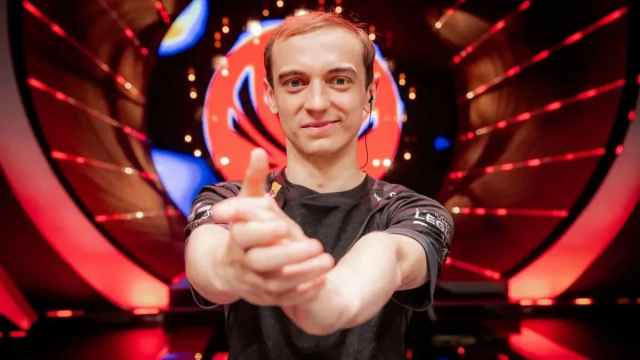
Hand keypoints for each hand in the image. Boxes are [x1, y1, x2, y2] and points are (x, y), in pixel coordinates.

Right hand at [211, 148, 334, 305]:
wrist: (227, 269)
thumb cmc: (242, 230)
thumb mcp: (246, 205)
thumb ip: (254, 180)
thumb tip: (258, 151)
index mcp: (235, 239)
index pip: (244, 236)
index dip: (262, 231)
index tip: (284, 224)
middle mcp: (242, 263)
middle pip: (262, 262)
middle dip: (289, 255)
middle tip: (317, 244)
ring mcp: (254, 283)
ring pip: (277, 283)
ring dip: (303, 274)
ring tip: (328, 262)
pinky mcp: (266, 298)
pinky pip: (284, 299)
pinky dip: (303, 292)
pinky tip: (322, 280)